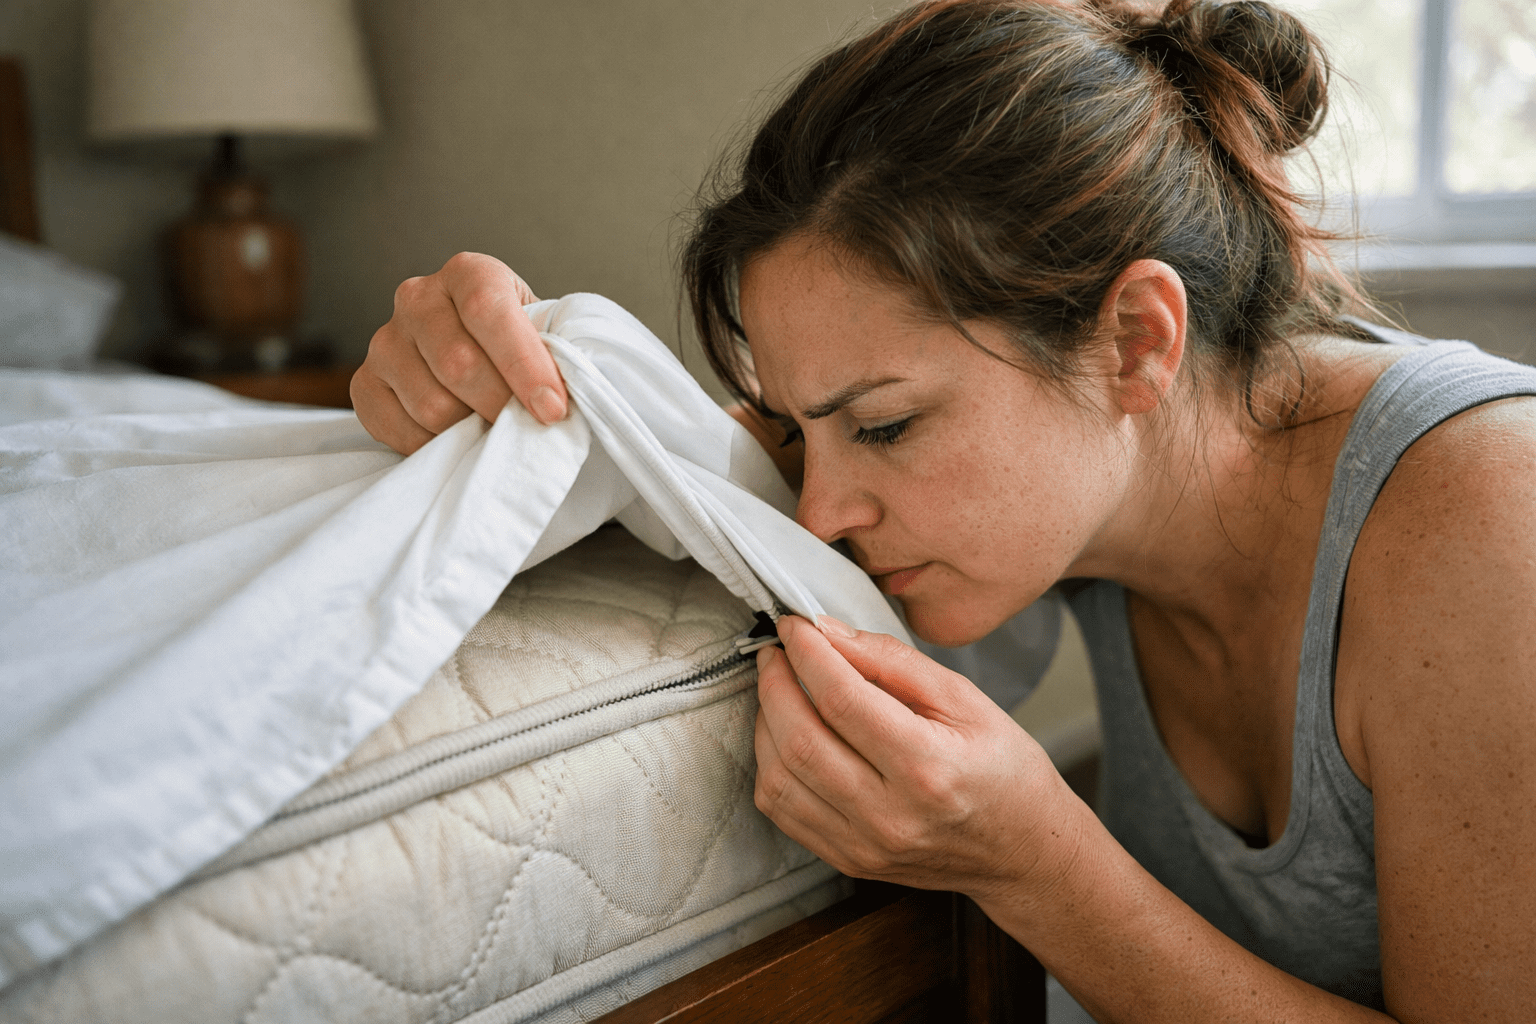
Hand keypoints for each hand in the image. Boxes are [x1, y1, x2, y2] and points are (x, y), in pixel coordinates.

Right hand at [352, 253, 567, 453]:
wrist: (482, 358)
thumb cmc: (521, 347)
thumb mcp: (545, 333)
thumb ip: (552, 353)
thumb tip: (554, 400)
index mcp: (468, 274)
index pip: (488, 310)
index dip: (523, 365)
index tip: (552, 409)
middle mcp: (418, 298)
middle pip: (458, 364)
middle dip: (501, 406)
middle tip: (526, 426)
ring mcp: (385, 342)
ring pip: (432, 405)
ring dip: (471, 429)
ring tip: (491, 426)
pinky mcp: (365, 384)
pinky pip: (400, 430)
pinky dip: (437, 446)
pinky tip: (458, 437)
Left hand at [753, 615, 1083, 902]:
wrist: (1023, 849)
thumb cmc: (1004, 769)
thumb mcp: (965, 698)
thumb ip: (892, 661)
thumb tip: (828, 632)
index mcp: (927, 767)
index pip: (842, 699)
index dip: (808, 653)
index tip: (795, 626)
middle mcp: (890, 815)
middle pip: (800, 740)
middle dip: (774, 683)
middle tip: (777, 651)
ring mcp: (864, 845)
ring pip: (779, 779)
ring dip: (765, 723)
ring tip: (779, 689)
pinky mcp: (848, 860)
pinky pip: (782, 812)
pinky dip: (771, 765)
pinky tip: (785, 735)